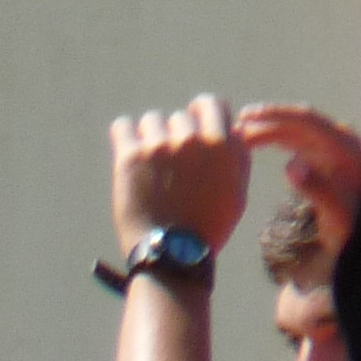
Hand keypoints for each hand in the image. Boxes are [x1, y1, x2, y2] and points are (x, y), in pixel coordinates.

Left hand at [111, 95, 248, 253]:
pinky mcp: (131, 157)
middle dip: (174, 135)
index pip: (211, 104)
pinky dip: (123, 135)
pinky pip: (122, 126)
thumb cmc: (207, 229)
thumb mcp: (238, 193)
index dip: (200, 113)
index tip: (192, 127)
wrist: (172, 255)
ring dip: (149, 137)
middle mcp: (193, 139)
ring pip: (151, 121)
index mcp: (223, 144)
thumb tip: (233, 129)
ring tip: (148, 165)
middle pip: (179, 117)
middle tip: (169, 164)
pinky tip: (126, 150)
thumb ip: (237, 157)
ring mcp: (160, 146)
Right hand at [233, 102, 360, 247]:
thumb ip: (318, 190)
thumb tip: (291, 165)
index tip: (245, 118)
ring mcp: (331, 147)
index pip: (306, 121)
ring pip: (294, 129)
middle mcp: (340, 141)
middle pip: (298, 121)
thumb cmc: (349, 229)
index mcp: (345, 148)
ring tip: (238, 135)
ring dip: (267, 128)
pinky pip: (294, 139)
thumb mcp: (336, 215)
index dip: (274, 116)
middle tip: (235, 127)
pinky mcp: (322, 156)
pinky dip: (273, 138)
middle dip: (266, 120)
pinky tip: (253, 143)